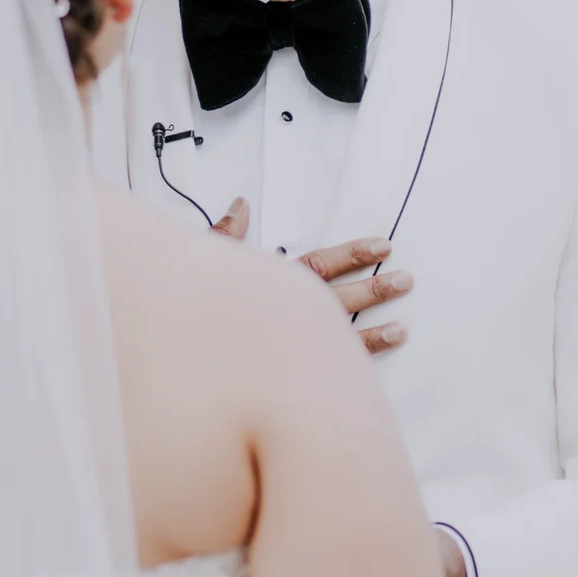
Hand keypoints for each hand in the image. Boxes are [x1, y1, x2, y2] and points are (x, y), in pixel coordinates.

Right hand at [211, 204, 411, 356]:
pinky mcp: (289, 372)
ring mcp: (289, 343)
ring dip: (373, 331)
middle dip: (373, 289)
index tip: (382, 246)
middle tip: (406, 281)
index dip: (351, 255)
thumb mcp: (208, 263)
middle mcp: (285, 312)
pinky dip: (359, 360)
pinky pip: (330, 366)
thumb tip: (242, 203)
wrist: (171, 346)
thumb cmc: (192, 306)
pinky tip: (381, 356)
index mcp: (272, 283)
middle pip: (337, 297)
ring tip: (403, 328)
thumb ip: (228, 234)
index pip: (319, 264)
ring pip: (339, 336)